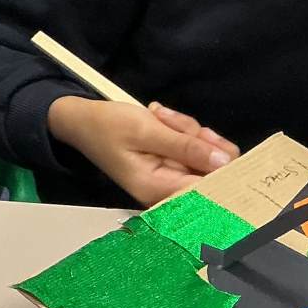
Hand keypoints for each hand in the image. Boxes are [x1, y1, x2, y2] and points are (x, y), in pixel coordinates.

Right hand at [48, 96, 238, 206]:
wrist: (81, 120)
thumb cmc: (106, 126)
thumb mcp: (146, 131)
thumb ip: (186, 146)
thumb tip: (225, 161)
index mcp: (158, 189)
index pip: (208, 190)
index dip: (222, 169)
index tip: (216, 145)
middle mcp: (168, 190)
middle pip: (213, 171)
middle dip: (200, 140)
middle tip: (173, 121)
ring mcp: (172, 177)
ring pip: (207, 156)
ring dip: (190, 131)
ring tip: (160, 117)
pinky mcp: (173, 165)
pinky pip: (196, 149)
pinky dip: (185, 131)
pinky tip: (163, 120)